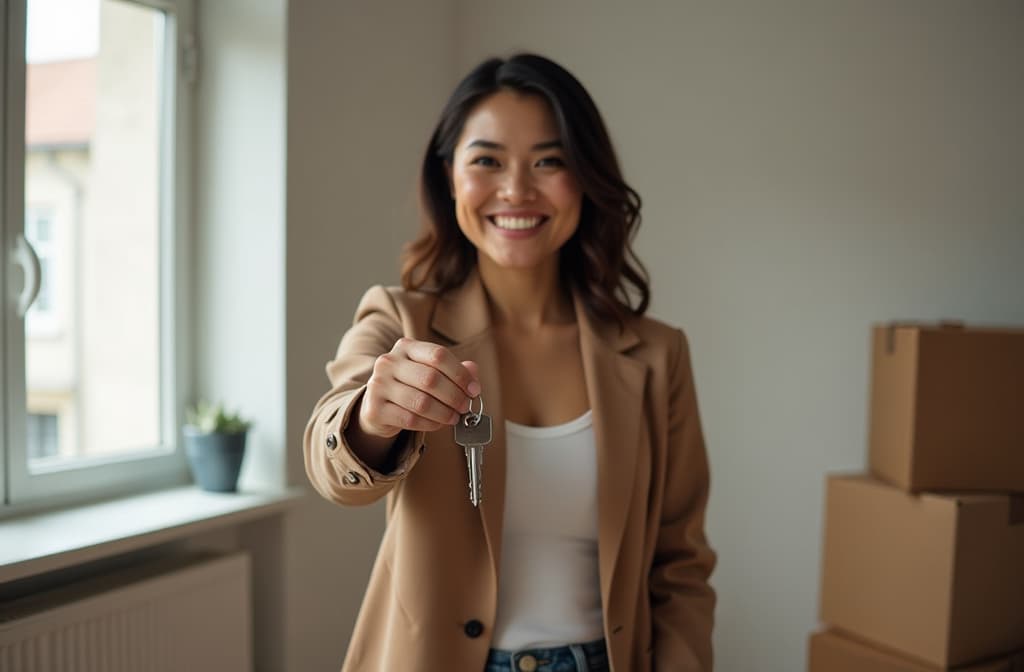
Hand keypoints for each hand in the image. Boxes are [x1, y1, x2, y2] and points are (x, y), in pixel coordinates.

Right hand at [358, 338, 480, 439]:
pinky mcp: (375, 409)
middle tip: (465, 407)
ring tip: (454, 417)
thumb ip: (454, 370)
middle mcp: (388, 362)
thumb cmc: (411, 386)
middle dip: (454, 396)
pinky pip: (410, 419)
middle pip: (431, 379)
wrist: (379, 405)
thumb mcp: (431, 372)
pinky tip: (438, 423)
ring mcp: (378, 385)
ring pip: (421, 402)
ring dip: (444, 413)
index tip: (474, 390)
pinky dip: (430, 424)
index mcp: (405, 347)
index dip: (460, 374)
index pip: (438, 355)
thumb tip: (473, 371)